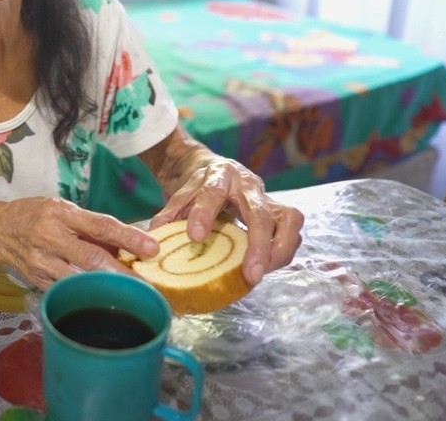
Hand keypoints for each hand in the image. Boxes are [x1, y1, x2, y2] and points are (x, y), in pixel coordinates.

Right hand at [0, 197, 159, 289]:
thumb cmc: (35, 215)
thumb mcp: (62, 210)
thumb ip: (91, 226)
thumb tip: (127, 243)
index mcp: (60, 214)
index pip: (100, 226)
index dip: (128, 237)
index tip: (152, 247)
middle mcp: (50, 238)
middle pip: (91, 259)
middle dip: (122, 272)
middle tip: (148, 284)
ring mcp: (42, 263)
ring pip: (80, 280)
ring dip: (108, 289)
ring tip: (133, 295)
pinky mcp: (38, 282)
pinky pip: (67, 290)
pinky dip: (87, 294)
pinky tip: (103, 299)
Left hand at [151, 155, 302, 285]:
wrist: (220, 170)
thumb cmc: (201, 185)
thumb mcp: (181, 193)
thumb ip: (170, 213)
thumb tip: (154, 238)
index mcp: (219, 175)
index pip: (212, 192)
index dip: (204, 214)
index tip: (195, 236)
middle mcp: (248, 184)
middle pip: (260, 212)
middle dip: (257, 245)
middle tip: (250, 274)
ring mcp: (268, 197)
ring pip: (289, 219)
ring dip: (278, 250)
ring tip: (260, 274)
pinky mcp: (281, 211)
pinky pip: (292, 232)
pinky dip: (283, 252)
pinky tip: (267, 268)